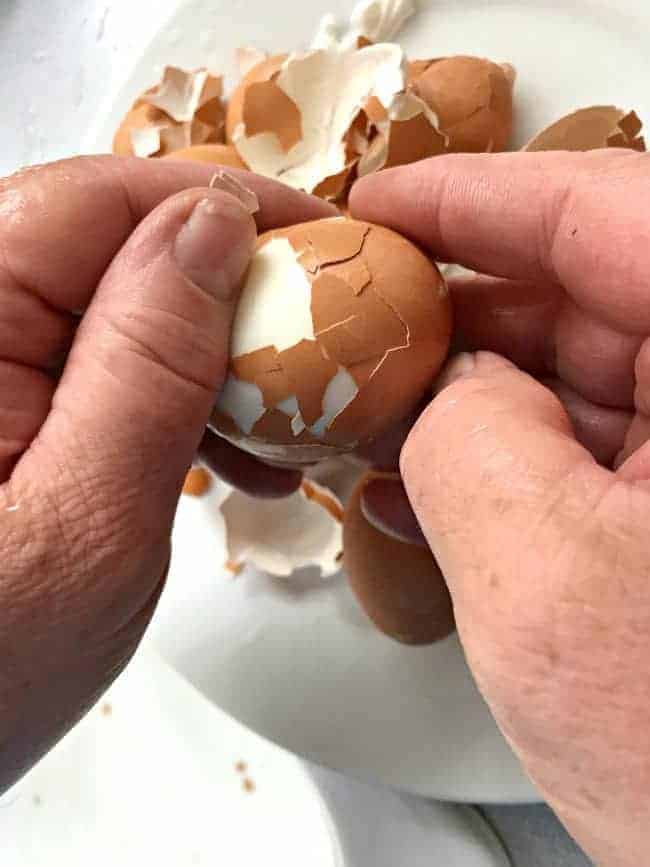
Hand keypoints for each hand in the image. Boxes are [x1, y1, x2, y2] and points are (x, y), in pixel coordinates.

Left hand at [0, 155, 332, 792]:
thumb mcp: (94, 514)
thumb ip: (151, 360)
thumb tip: (215, 223)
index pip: (96, 200)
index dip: (221, 202)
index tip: (323, 237)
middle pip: (107, 248)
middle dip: (226, 289)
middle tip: (317, 344)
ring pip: (112, 310)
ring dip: (206, 354)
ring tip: (280, 428)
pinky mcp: (0, 413)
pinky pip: (98, 369)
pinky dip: (170, 397)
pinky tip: (226, 455)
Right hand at [350, 149, 649, 866]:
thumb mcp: (548, 584)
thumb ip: (466, 439)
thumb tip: (440, 382)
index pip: (604, 212)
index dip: (472, 196)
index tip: (379, 205)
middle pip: (596, 290)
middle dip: (465, 304)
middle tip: (362, 318)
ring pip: (595, 374)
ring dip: (482, 390)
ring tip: (382, 410)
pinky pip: (606, 447)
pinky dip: (520, 454)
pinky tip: (444, 476)